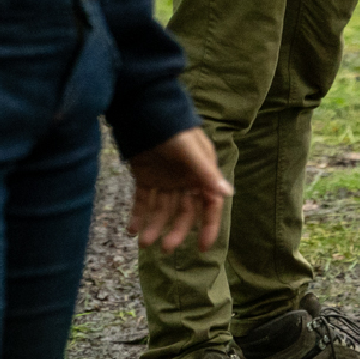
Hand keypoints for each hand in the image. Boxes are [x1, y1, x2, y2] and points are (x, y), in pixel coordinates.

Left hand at [125, 126, 231, 253]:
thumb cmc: (171, 129)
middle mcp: (186, 179)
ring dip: (154, 226)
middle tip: (165, 248)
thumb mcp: (189, 151)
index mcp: (202, 173)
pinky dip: (138, 215)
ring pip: (162, 209)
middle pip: (184, 212)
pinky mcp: (146, 177)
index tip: (202, 248)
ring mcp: (166, 179)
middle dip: (175, 231)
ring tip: (143, 243)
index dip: (208, 227)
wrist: (142, 110)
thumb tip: (228, 193)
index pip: (209, 204)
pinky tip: (131, 230)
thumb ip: (206, 173)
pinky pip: (144, 200)